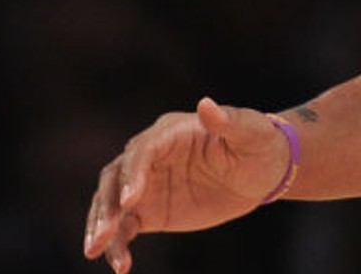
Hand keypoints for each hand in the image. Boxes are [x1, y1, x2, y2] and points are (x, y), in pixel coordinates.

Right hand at [83, 97, 291, 272]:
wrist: (263, 173)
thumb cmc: (259, 144)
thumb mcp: (252, 133)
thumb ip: (229, 121)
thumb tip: (206, 104)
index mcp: (170, 133)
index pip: (142, 151)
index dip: (133, 174)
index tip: (131, 200)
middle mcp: (150, 157)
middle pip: (115, 178)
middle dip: (106, 205)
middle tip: (102, 234)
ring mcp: (146, 185)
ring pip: (112, 205)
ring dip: (102, 227)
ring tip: (97, 253)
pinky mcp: (149, 211)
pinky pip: (125, 228)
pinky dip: (118, 245)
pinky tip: (121, 266)